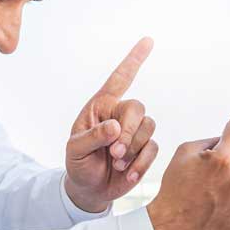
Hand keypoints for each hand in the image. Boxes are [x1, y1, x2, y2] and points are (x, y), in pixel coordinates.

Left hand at [65, 38, 157, 212]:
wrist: (89, 188)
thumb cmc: (78, 163)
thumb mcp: (75, 151)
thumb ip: (93, 137)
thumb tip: (115, 128)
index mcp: (101, 106)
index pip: (119, 79)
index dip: (134, 59)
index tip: (148, 41)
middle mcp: (120, 115)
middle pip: (137, 108)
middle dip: (129, 131)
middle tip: (115, 152)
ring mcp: (134, 132)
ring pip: (148, 127)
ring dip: (134, 148)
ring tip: (117, 163)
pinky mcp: (144, 150)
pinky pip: (153, 148)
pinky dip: (141, 163)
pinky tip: (127, 174)